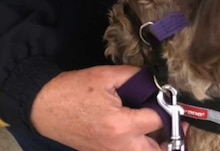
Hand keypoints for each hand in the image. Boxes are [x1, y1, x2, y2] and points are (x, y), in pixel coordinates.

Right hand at [30, 65, 166, 150]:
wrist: (44, 106)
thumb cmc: (73, 89)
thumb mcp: (106, 76)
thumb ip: (134, 76)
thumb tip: (154, 79)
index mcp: (121, 124)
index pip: (158, 121)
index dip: (168, 107)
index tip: (172, 98)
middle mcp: (118, 145)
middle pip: (156, 150)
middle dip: (169, 136)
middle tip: (175, 120)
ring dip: (155, 145)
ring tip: (160, 127)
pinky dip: (139, 147)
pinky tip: (141, 132)